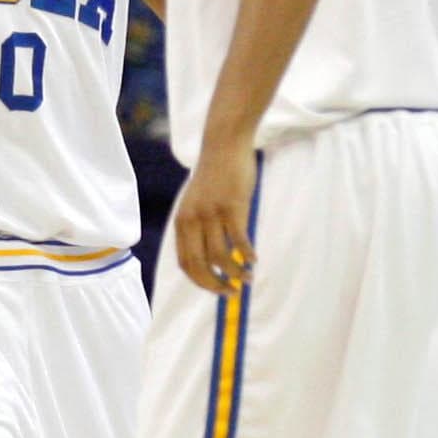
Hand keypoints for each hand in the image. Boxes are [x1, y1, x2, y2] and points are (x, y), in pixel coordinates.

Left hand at [170, 148, 256, 296]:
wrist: (224, 144)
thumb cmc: (215, 175)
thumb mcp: (199, 203)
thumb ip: (201, 227)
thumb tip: (215, 258)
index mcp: (182, 222)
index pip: (186, 263)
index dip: (201, 281)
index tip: (217, 288)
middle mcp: (192, 220)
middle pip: (200, 266)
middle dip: (216, 284)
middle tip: (233, 292)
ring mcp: (211, 214)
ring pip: (220, 257)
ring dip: (235, 273)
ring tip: (248, 277)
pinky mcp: (230, 207)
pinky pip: (239, 240)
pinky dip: (247, 254)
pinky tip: (254, 260)